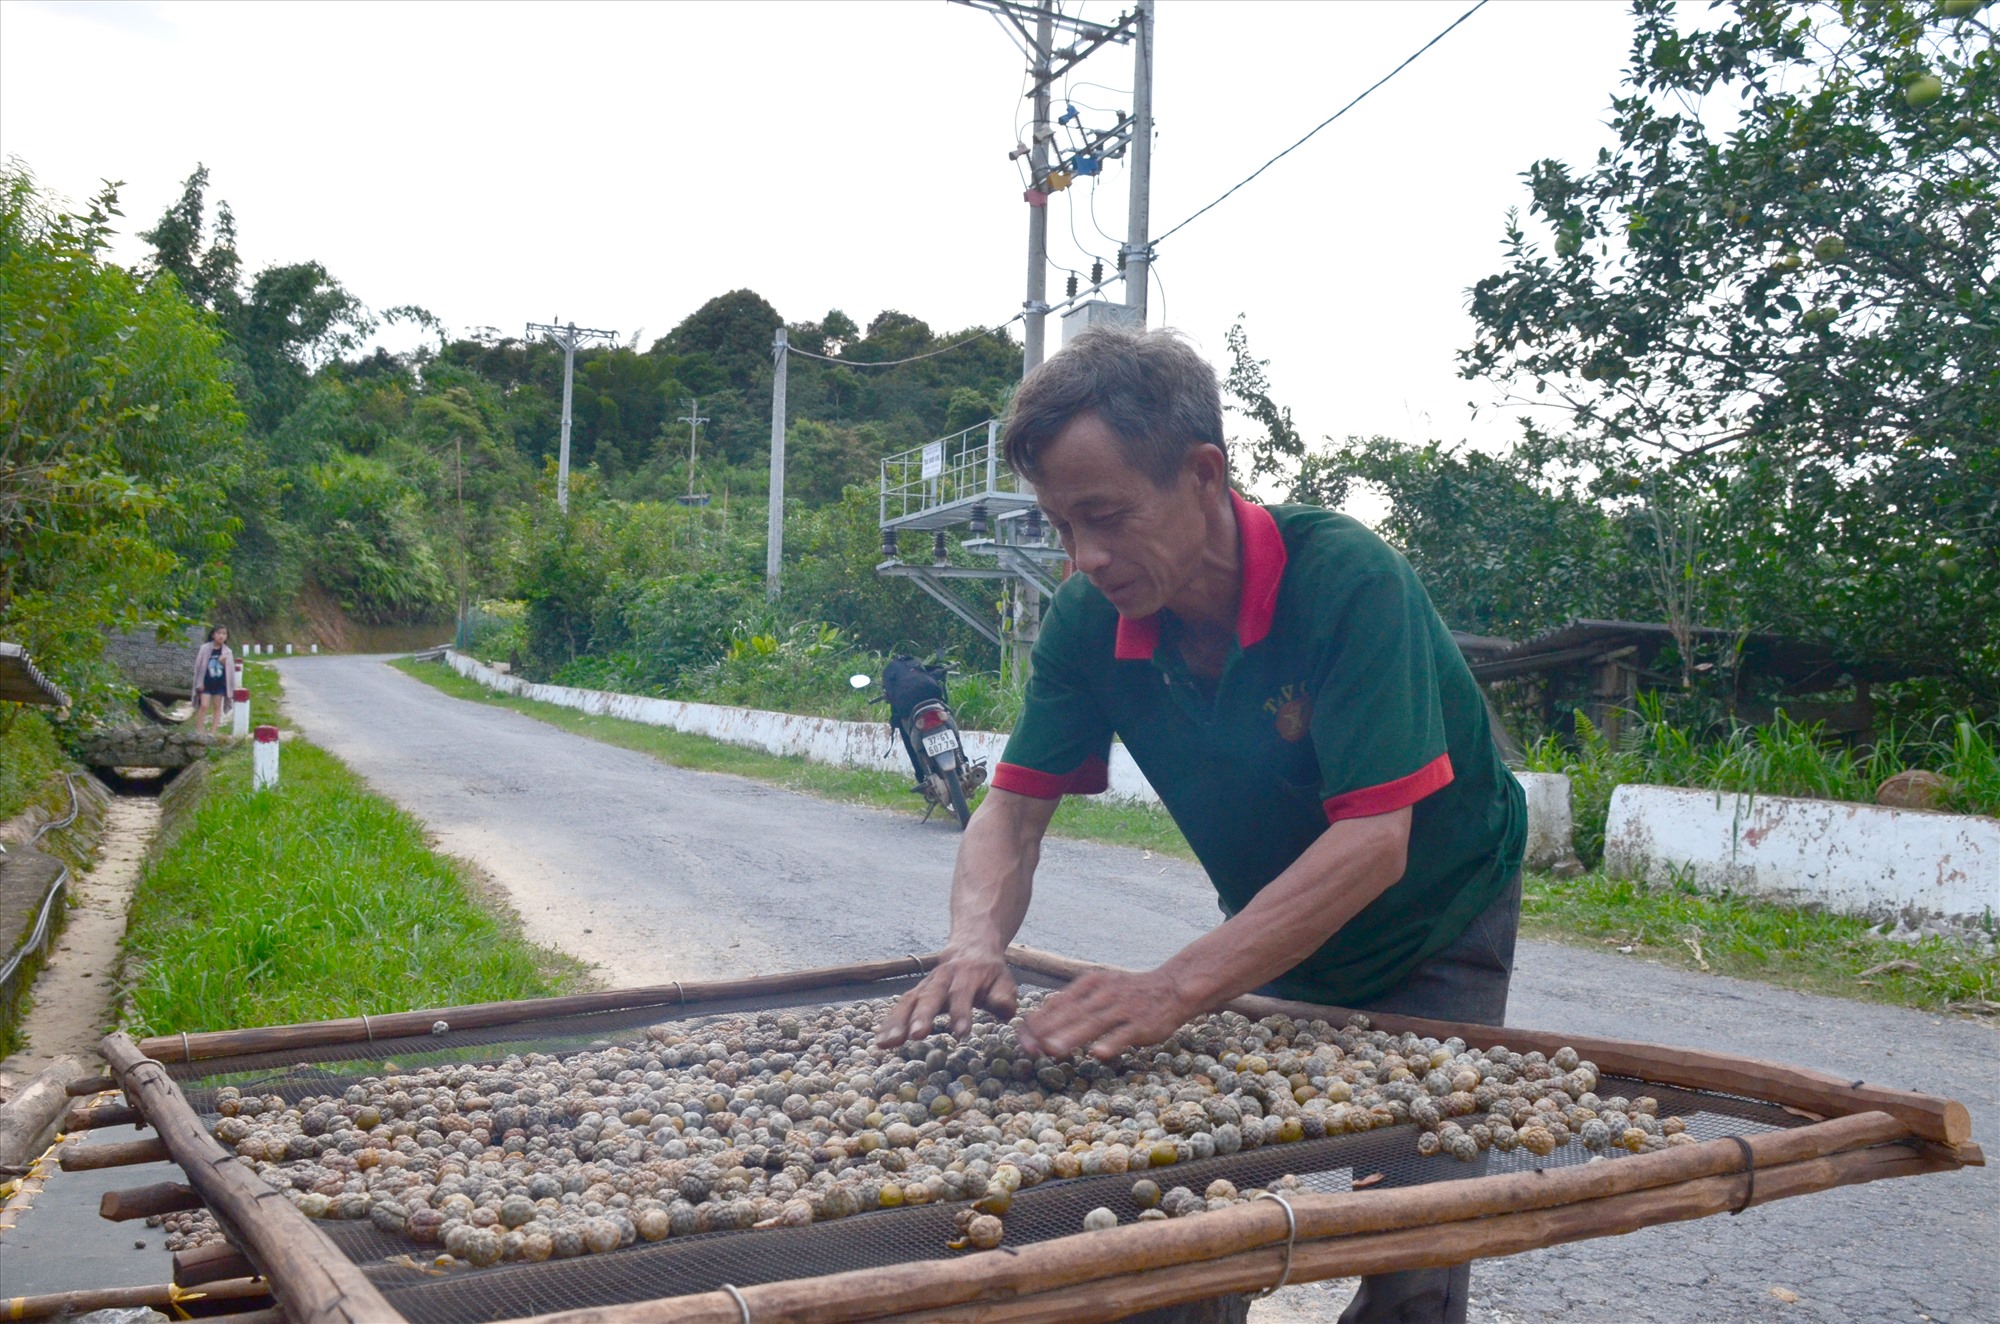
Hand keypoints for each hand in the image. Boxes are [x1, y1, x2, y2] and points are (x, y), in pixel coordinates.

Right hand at [875, 947, 1017, 1046]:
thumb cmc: (990, 973)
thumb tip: (1004, 1011)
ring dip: (897, 1022)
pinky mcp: (916, 993)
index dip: (962, 1013)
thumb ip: (1004, 997)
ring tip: (886, 1043)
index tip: (961, 1034)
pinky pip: (900, 1006)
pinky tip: (880, 1042)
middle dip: (922, 1016)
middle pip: (930, 996)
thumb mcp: (1004, 981)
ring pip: (909, 1001)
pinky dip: (889, 1023)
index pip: (963, 994)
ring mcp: (926, 985)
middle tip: (916, 1036)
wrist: (971, 946)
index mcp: (967, 975)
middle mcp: (942, 978)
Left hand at [1018, 968, 1189, 1060]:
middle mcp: (1104, 994)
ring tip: (1052, 1050)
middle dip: (1048, 1030)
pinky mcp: (1142, 1024)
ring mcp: (1123, 1009)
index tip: (1021, 1040)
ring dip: (1072, 1036)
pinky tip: (1097, 1054)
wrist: (1171, 987)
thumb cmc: (1127, 993)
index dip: (1039, 1022)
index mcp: (1090, 985)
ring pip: (1094, 1023)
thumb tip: (1038, 1023)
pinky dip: (1111, 1043)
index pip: (1058, 1003)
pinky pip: (1124, 1035)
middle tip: (1028, 1047)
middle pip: (1071, 1013)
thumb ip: (1071, 1005)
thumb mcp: (1098, 989)